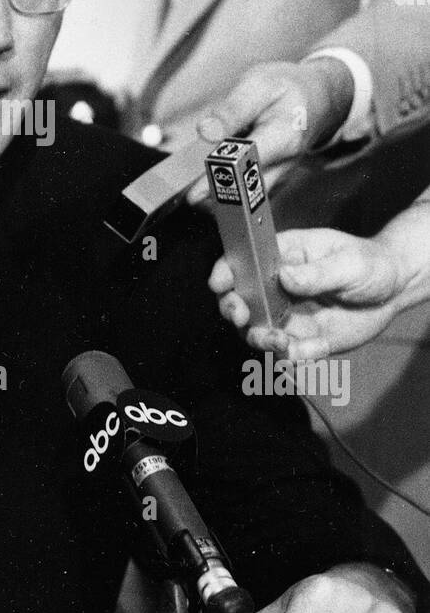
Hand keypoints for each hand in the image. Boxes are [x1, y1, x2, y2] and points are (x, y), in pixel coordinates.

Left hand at [187, 57, 353, 203]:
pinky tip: (209, 178)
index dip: (218, 178)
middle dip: (214, 196)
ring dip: (218, 194)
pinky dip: (225, 188)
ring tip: (193, 188)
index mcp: (283, 137)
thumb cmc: (286, 89)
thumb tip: (206, 131)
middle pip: (246, 192)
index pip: (246, 164)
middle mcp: (284, 163)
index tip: (192, 193)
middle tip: (186, 195)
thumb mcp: (258, 85)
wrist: (316, 99)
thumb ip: (231, 110)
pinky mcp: (271, 179)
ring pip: (245, 197)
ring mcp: (279, 175)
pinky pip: (246, 192)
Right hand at [209, 227, 404, 359]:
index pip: (242, 259)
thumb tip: (285, 277)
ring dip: (261, 339)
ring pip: (257, 331)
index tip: (220, 283)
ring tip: (280, 342)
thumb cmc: (369, 264)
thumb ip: (317, 273)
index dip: (225, 271)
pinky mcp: (303, 339)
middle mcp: (276, 286)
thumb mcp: (348, 263)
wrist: (393, 290)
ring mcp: (288, 314)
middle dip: (234, 310)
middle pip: (239, 299)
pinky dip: (294, 357)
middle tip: (243, 318)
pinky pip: (289, 354)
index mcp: (282, 255)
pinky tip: (311, 350)